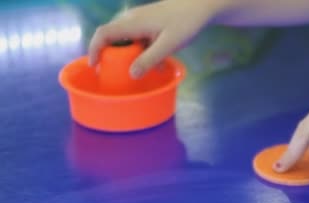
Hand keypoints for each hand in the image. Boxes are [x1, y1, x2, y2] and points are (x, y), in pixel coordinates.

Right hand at [88, 0, 223, 77]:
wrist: (201, 5)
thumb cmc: (185, 22)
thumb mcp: (168, 45)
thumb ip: (149, 59)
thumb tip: (131, 75)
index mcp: (132, 23)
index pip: (103, 33)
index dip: (94, 49)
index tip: (94, 66)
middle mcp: (132, 19)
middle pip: (112, 37)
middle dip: (112, 55)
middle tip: (115, 73)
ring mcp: (141, 19)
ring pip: (127, 39)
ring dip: (132, 55)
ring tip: (142, 71)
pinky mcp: (150, 21)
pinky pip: (139, 37)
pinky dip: (144, 50)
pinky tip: (159, 63)